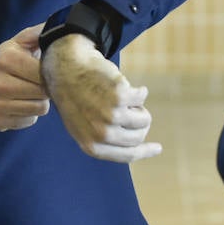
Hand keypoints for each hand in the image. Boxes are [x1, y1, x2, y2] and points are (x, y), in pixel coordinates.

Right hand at [0, 25, 49, 132]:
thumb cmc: (4, 62)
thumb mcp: (17, 43)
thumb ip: (38, 33)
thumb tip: (60, 25)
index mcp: (6, 59)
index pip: (44, 72)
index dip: (51, 72)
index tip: (47, 70)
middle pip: (43, 92)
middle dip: (46, 87)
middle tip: (38, 82)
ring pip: (39, 109)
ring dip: (39, 101)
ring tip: (30, 92)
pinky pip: (30, 120)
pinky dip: (29, 114)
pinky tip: (21, 103)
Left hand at [41, 33, 161, 162]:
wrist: (65, 69)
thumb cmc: (75, 98)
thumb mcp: (82, 126)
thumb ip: (104, 140)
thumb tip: (138, 146)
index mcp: (92, 146)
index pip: (128, 155)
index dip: (145, 152)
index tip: (157, 148)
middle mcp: (102, 134)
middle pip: (139, 136)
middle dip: (140, 123)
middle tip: (134, 110)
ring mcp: (111, 116)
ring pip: (143, 118)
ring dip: (139, 107)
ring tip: (125, 97)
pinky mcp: (119, 96)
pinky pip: (141, 96)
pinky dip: (138, 90)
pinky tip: (123, 84)